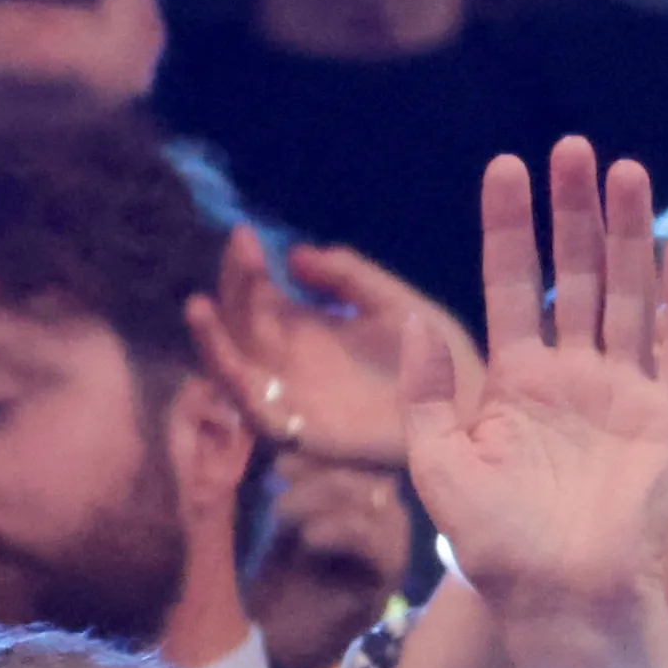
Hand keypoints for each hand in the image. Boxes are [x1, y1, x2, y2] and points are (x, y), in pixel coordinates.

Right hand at [190, 227, 478, 469]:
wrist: (467, 408)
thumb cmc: (436, 355)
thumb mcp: (393, 301)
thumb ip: (349, 276)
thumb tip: (294, 254)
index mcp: (306, 328)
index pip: (258, 296)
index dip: (246, 268)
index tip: (244, 235)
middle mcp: (288, 361)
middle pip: (240, 326)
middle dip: (234, 289)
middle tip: (239, 251)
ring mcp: (291, 397)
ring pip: (232, 370)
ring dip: (212, 342)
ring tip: (199, 308)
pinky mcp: (301, 432)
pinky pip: (257, 414)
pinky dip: (237, 391)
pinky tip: (230, 364)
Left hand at [246, 454, 412, 667]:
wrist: (264, 643)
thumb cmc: (272, 574)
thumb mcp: (279, 517)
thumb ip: (294, 479)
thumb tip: (288, 438)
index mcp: (363, 501)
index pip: (366, 455)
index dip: (332, 445)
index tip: (286, 446)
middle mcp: (385, 524)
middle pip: (376, 475)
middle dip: (325, 469)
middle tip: (279, 476)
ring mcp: (389, 556)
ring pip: (381, 507)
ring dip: (327, 499)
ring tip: (284, 514)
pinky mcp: (382, 587)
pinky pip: (381, 550)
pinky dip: (344, 534)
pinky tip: (310, 539)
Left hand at [402, 141, 667, 667]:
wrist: (558, 594)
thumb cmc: (492, 542)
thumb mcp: (436, 463)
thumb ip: (424, 392)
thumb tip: (413, 324)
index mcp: (512, 381)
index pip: (511, 284)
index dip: (508, 228)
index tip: (503, 168)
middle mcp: (570, 375)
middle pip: (575, 273)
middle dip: (574, 211)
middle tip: (573, 147)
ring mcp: (622, 391)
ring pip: (627, 292)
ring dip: (629, 233)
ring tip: (626, 171)